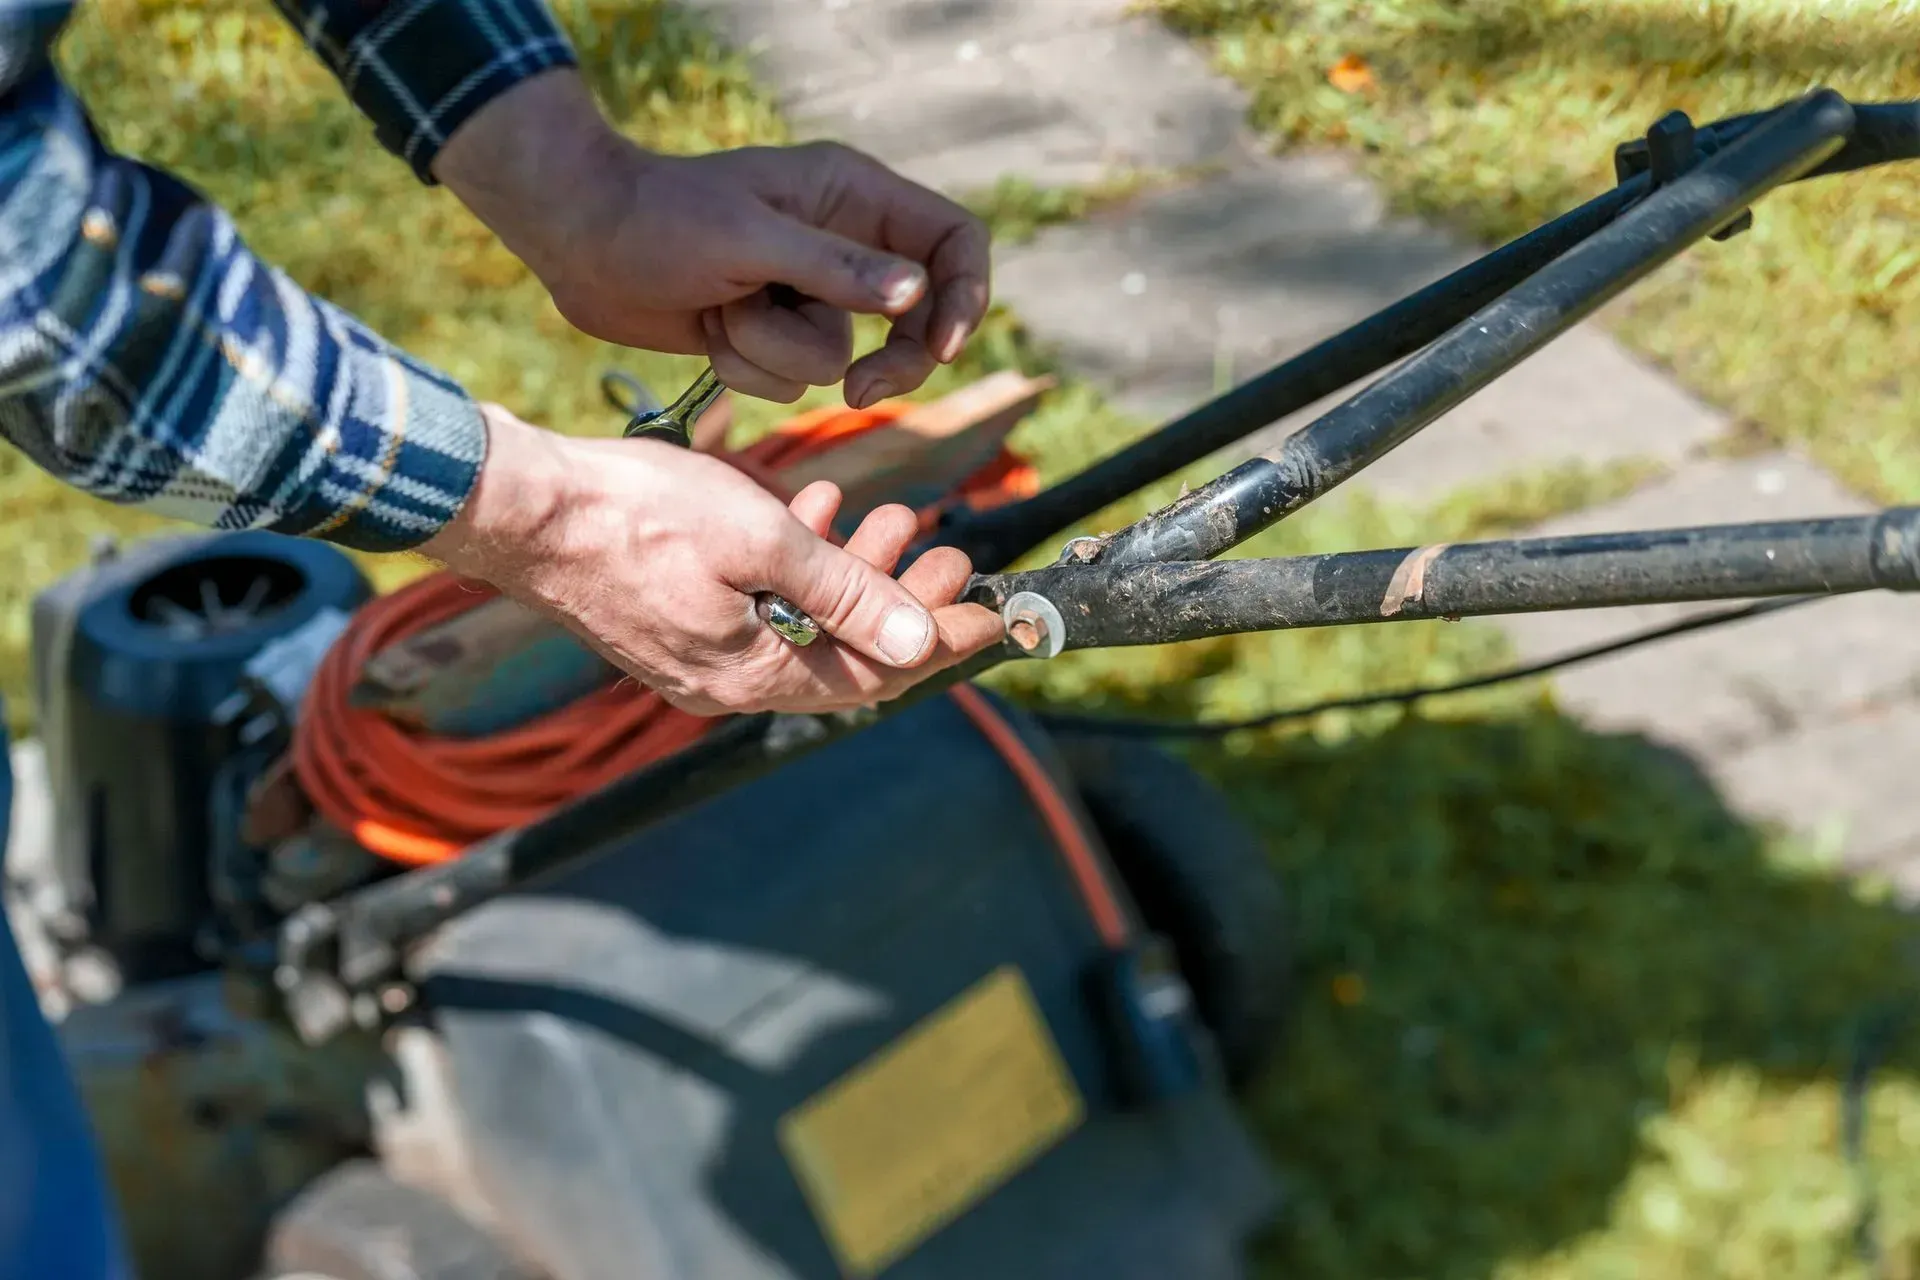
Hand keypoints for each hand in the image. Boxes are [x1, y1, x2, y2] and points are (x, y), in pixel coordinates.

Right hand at [420, 406, 1005, 715]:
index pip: (879, 674)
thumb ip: (848, 594)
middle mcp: (730, 682)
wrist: (521, 507)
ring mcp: (699, 658)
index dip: (944, 639)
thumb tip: (922, 641)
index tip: (995, 612)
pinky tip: (818, 510)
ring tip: (892, 516)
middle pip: (848, 654)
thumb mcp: (762, 541)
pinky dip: (798, 566)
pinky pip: (760, 608)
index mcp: (756, 675)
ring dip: (856, 573)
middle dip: (906, 599)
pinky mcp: (676, 624)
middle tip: (949, 550)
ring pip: (807, 624)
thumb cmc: (635, 514)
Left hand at [433, 70, 990, 408]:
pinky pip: (791, 379)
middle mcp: (842, 245)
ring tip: (723, 310)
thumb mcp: (750, 238)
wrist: (581, 245)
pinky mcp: (772, 333)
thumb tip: (915, 293)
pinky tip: (707, 330)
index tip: (943, 346)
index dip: (965, 295)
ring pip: (839, 359)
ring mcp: (808, 293)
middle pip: (917, 318)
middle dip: (888, 362)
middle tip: (858, 392)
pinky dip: (747, 368)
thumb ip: (835, 268)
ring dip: (774, 351)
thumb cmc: (657, 220)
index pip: (953, 240)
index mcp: (853, 196)